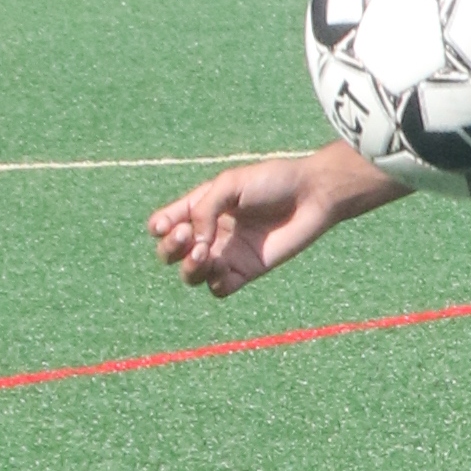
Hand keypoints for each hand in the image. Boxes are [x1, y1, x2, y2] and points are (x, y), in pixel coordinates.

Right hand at [147, 143, 400, 295]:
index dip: (159, 228)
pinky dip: (214, 281)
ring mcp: (227, 254)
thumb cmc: (272, 182)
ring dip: (189, 267)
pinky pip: (218, 288)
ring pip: (192, 275)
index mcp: (201, 208)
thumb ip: (204, 209)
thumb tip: (194, 243)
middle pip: (170, 254)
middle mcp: (210, 234)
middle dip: (170, 249)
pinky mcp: (247, 271)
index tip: (165, 226)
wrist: (311, 195)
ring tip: (205, 252)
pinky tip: (223, 266)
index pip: (164, 224)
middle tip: (186, 236)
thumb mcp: (229, 184)